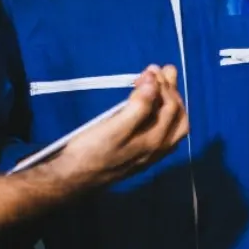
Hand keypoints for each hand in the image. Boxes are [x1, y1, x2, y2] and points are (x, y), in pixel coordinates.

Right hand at [56, 64, 188, 188]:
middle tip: (158, 69)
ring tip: (159, 81)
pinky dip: (162, 111)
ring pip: (172, 123)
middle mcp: (158, 148)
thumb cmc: (91, 151)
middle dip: (170, 89)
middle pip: (177, 114)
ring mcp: (151, 152)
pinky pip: (163, 130)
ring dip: (168, 99)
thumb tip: (153, 83)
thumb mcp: (113, 128)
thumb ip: (138, 107)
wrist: (71, 179)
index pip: (171, 106)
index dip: (163, 84)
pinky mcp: (141, 154)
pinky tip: (153, 104)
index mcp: (155, 141)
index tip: (148, 69)